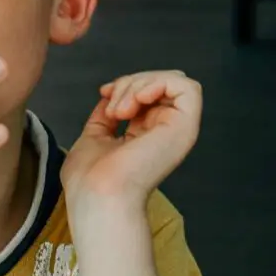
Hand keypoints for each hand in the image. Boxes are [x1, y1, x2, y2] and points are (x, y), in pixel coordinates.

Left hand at [61, 69, 201, 217]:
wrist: (96, 195)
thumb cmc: (89, 180)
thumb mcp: (94, 137)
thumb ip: (105, 116)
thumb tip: (110, 94)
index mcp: (146, 136)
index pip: (148, 93)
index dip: (126, 84)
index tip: (104, 93)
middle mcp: (165, 133)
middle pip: (161, 83)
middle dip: (131, 82)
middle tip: (112, 109)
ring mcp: (178, 130)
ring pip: (173, 80)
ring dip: (140, 84)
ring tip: (120, 111)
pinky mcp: (185, 127)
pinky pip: (187, 87)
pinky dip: (158, 83)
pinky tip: (137, 101)